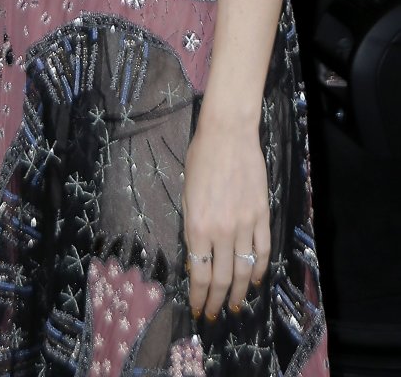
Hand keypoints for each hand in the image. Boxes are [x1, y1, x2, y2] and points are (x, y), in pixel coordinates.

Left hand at [182, 118, 269, 319]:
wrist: (228, 134)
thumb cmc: (200, 158)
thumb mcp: (187, 194)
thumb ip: (193, 227)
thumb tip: (197, 255)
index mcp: (197, 225)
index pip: (199, 272)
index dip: (199, 296)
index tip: (198, 309)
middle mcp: (221, 230)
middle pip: (221, 277)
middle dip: (216, 301)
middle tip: (215, 315)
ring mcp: (244, 224)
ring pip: (243, 269)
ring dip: (238, 292)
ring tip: (234, 306)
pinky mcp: (262, 215)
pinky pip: (263, 250)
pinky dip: (259, 269)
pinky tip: (254, 280)